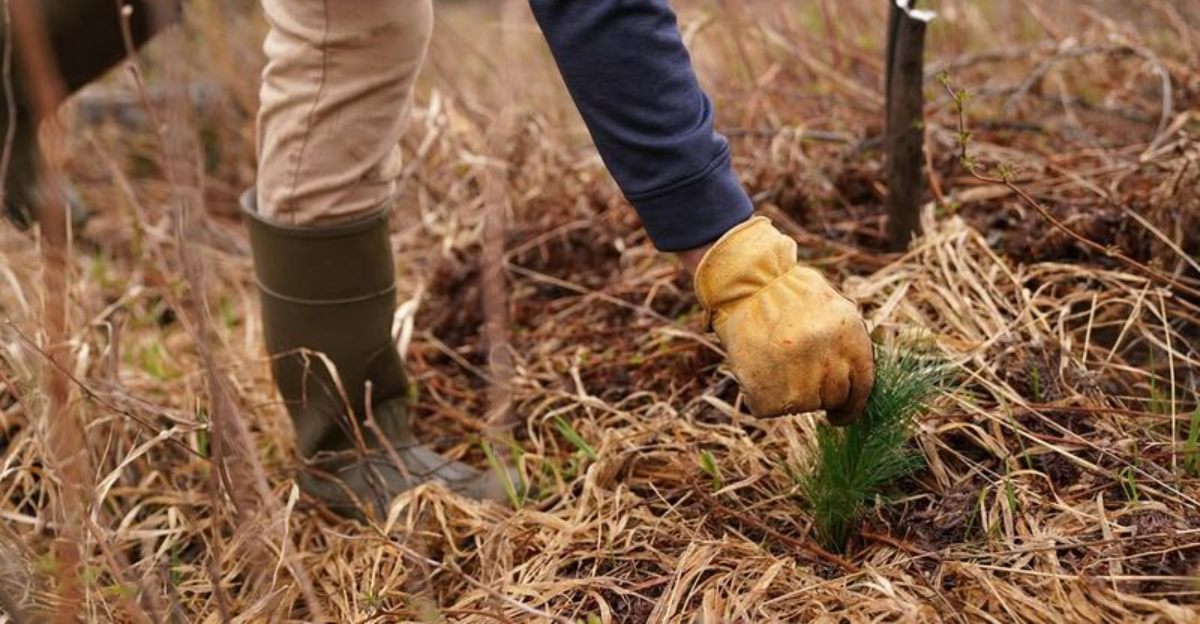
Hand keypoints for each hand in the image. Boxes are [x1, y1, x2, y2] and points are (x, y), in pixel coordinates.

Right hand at [693, 217, 874, 423]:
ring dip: (789, 392)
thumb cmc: (788, 295)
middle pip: (832, 399)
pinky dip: (762, 396)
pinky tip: (756, 369)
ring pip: (802, 405)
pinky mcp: (770, 393)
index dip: (850, 406)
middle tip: (795, 373)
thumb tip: (853, 387)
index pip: (862, 388)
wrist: (748, 285)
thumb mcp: (832, 312)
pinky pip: (770, 407)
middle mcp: (830, 362)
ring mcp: (800, 380)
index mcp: (851, 340)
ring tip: (772, 360)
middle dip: (817, 393)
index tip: (838, 415)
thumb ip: (847, 348)